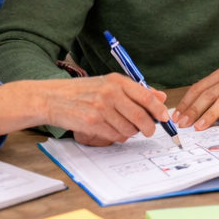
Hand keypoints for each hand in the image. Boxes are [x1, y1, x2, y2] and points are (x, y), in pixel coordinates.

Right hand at [0, 75, 169, 145]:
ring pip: (128, 129)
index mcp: (117, 81)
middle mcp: (110, 92)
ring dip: (131, 133)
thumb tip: (161, 97)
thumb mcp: (109, 84)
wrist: (53, 98)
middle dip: (148, 127)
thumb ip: (135, 91)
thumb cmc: (83, 92)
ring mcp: (101, 108)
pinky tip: (110, 130)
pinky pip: (114, 135)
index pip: (146, 97)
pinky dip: (117, 137)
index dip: (159, 110)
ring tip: (124, 128)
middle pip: (140, 116)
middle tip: (149, 131)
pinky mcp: (92, 122)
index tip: (164, 118)